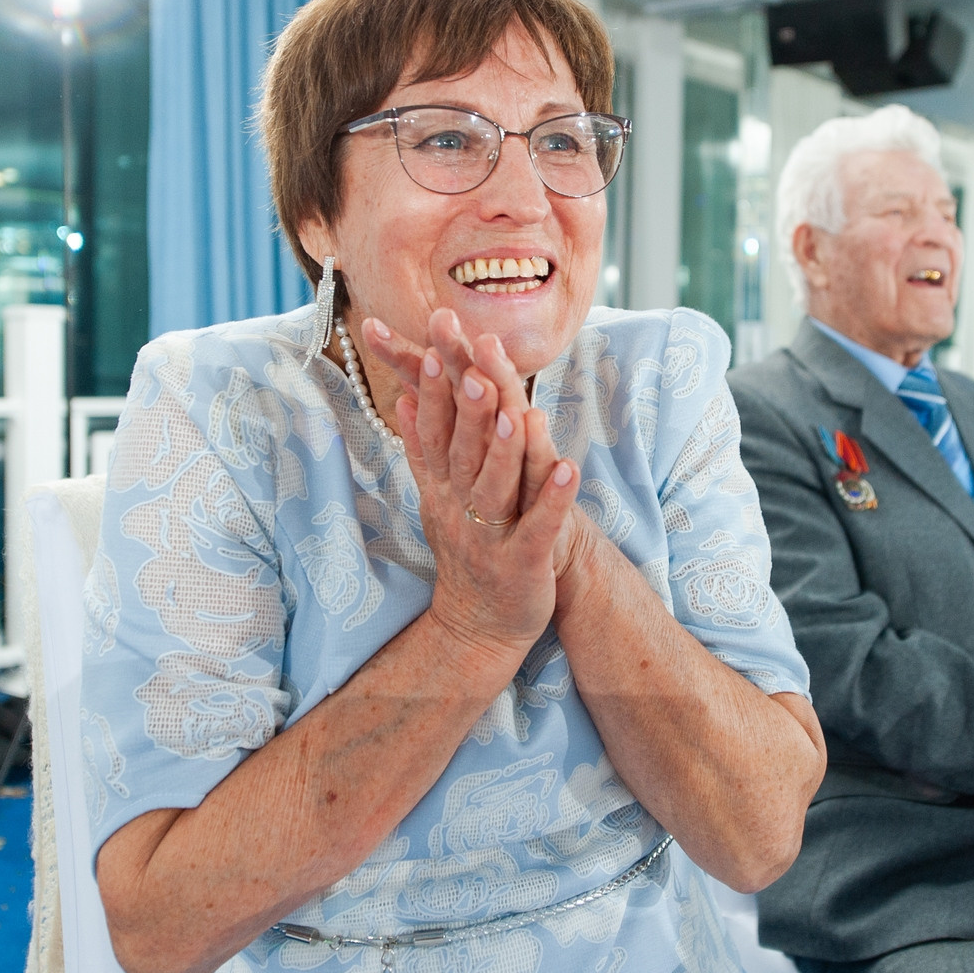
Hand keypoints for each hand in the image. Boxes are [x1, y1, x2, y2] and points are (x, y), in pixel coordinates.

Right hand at [369, 313, 581, 658]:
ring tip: (517, 412)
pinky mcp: (523, 562)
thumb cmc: (468, 551)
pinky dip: (553, 499)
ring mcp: (490, 536)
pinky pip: (538, 527)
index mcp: (442, 488)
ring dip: (505, 450)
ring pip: (495, 487)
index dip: (433, 391)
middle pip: (461, 453)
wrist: (479, 626)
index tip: (431, 346)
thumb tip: (404, 398)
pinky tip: (569, 468)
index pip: (433, 431)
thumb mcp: (437, 499)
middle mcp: (460, 508)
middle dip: (466, 409)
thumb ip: (423, 450)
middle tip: (470, 366)